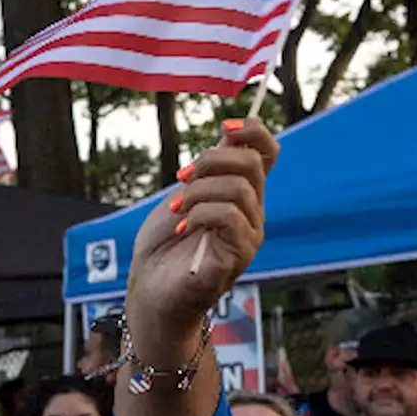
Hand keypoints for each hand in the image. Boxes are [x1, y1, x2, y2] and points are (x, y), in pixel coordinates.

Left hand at [129, 119, 277, 323]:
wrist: (150, 288)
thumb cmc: (163, 244)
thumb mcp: (182, 194)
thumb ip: (207, 170)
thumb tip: (231, 131)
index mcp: (239, 193)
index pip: (266, 153)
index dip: (253, 131)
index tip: (225, 127)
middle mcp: (251, 211)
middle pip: (252, 164)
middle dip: (210, 161)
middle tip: (181, 178)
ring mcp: (248, 234)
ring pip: (240, 189)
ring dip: (198, 192)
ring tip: (176, 209)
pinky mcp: (239, 256)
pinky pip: (231, 218)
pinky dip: (201, 214)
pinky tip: (182, 225)